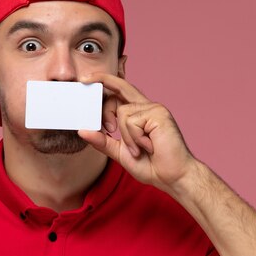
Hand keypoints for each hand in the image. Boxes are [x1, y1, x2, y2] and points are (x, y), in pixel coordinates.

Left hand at [77, 73, 198, 192]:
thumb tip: (82, 130)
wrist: (173, 177)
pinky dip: (134, 138)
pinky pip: (132, 121)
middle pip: (117, 91)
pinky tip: (148, 146)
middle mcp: (146, 106)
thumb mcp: (119, 152)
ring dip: (127, 137)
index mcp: (138, 112)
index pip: (118, 89)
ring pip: (123, 113)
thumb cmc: (151, 165)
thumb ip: (102, 141)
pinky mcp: (159, 114)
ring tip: (139, 149)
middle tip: (110, 130)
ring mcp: (154, 108)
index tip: (85, 78)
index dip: (103, 80)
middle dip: (106, 110)